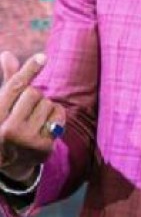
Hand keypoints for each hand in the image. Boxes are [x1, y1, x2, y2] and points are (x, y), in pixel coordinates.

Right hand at [0, 52, 64, 183]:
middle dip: (33, 97)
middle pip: (33, 93)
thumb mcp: (2, 105)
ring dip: (44, 106)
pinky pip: (58, 116)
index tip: (43, 57)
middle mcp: (8, 129)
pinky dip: (56, 115)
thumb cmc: (6, 125)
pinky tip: (46, 125)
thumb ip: (8, 80)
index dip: (29, 70)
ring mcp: (26, 140)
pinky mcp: (44, 147)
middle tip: (26, 110)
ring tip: (34, 119)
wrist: (9, 162)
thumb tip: (7, 54)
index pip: (14, 87)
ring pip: (47, 103)